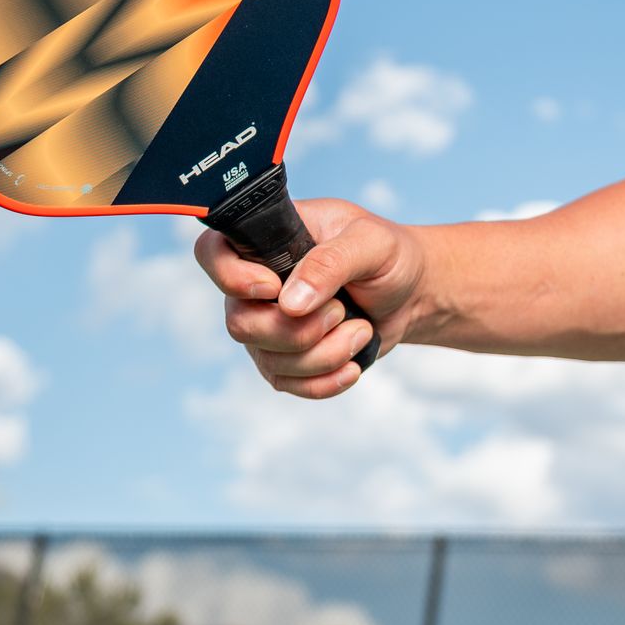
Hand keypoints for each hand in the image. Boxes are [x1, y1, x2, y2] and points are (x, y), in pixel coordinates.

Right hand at [194, 197, 428, 398]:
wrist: (411, 293)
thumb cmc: (388, 255)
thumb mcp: (371, 243)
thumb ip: (331, 262)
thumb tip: (289, 302)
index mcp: (269, 239)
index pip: (213, 253)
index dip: (231, 277)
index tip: (273, 287)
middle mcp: (257, 283)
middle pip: (240, 323)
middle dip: (298, 329)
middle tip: (341, 310)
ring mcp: (268, 324)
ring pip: (267, 359)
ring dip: (324, 354)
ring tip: (361, 329)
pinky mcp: (286, 360)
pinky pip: (288, 384)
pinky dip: (325, 381)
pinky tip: (353, 365)